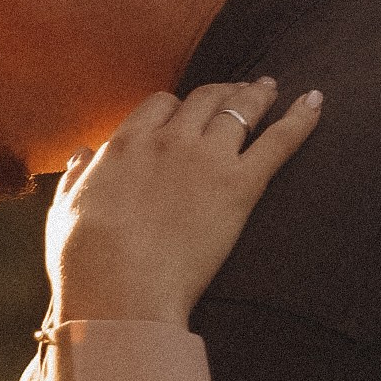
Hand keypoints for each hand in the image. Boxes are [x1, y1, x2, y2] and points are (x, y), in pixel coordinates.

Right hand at [46, 78, 321, 327]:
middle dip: (223, 91)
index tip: (186, 113)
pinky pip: (278, 141)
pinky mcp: (239, 186)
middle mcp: (166, 140)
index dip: (177, 107)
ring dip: (258, 95)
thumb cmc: (85, 264)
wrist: (120, 292)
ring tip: (271, 88)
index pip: (158, 105)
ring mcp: (205, 158)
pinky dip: (300, 119)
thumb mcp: (64, 213)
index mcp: (124, 145)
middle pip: (202, 99)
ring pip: (239, 110)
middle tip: (240, 90)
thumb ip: (75, 178)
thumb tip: (82, 155)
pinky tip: (317, 102)